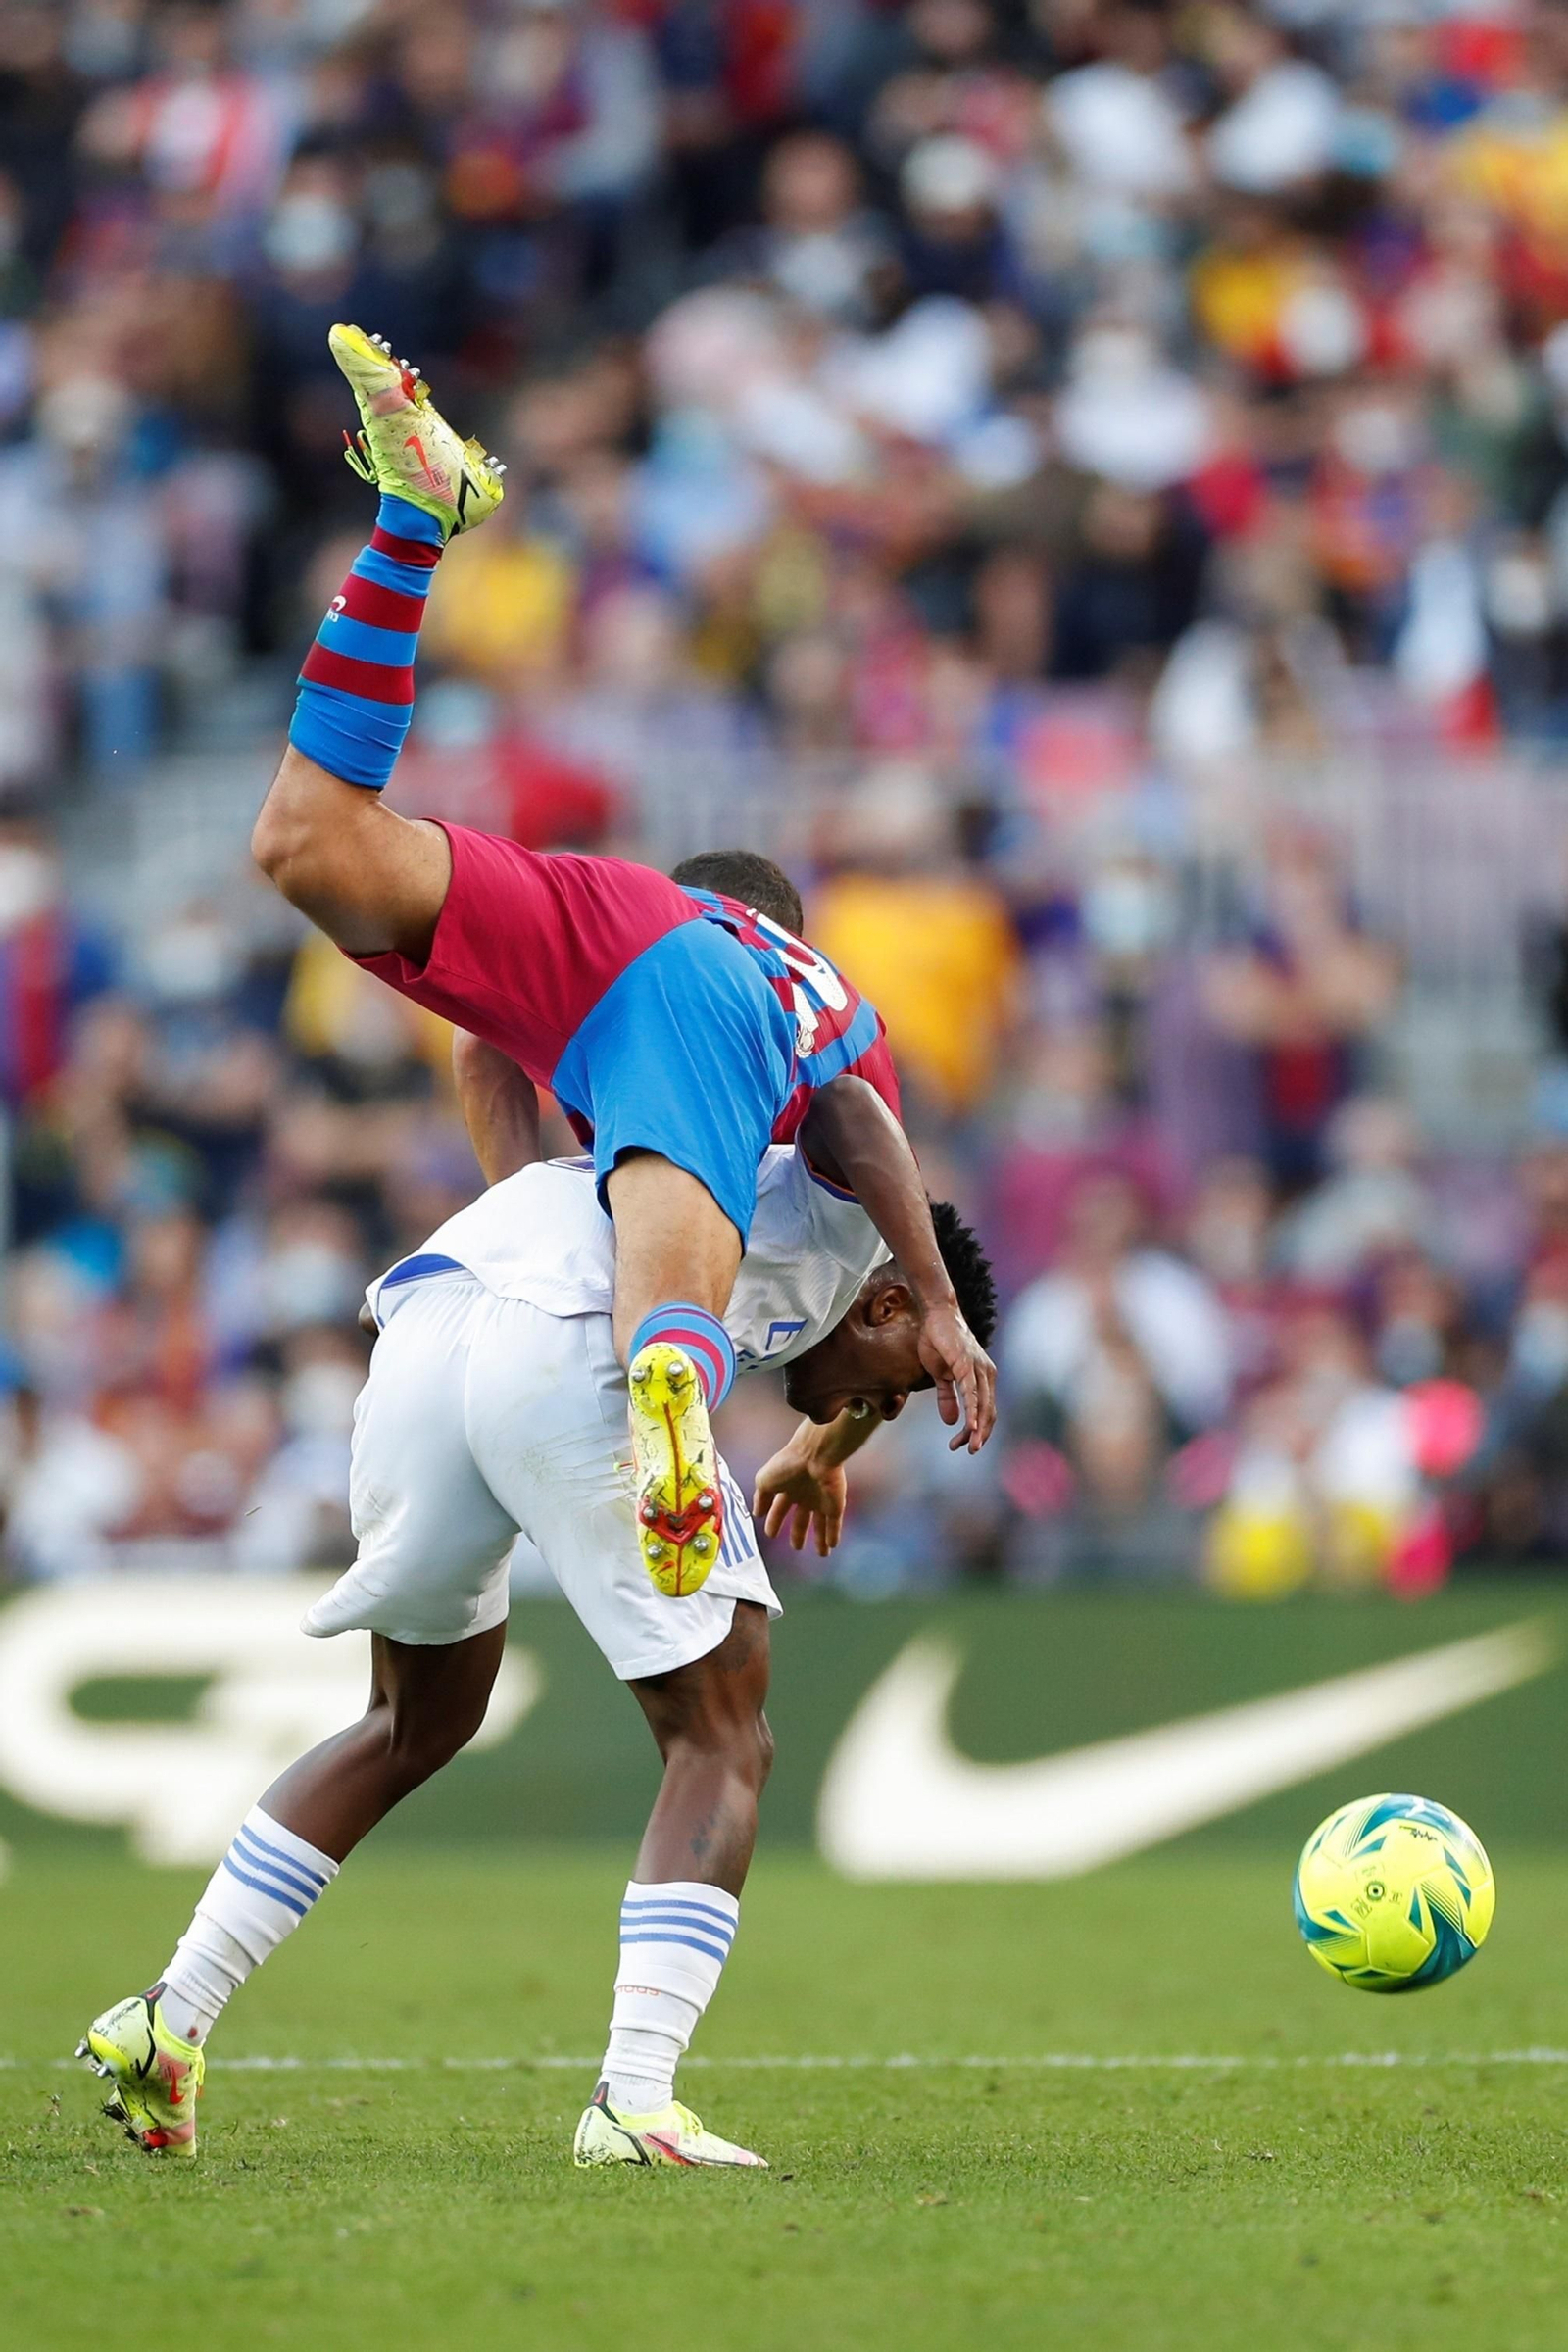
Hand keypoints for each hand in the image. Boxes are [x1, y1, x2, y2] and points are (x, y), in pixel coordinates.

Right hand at [752, 1443, 848, 1557]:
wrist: (814, 1456)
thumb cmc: (788, 1465)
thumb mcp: (764, 1480)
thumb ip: (759, 1498)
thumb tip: (757, 1513)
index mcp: (787, 1488)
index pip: (780, 1509)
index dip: (774, 1521)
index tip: (771, 1534)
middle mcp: (805, 1495)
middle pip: (801, 1519)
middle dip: (798, 1533)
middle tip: (796, 1547)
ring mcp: (821, 1501)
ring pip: (820, 1524)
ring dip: (820, 1539)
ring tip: (822, 1554)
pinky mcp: (835, 1505)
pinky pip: (834, 1524)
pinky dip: (833, 1535)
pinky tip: (831, 1546)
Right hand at [917, 1300, 996, 1453]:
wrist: (936, 1315)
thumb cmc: (939, 1341)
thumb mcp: (940, 1375)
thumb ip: (947, 1397)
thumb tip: (949, 1421)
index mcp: (982, 1378)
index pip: (985, 1412)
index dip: (976, 1431)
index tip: (961, 1445)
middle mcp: (986, 1374)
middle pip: (989, 1413)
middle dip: (979, 1436)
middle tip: (968, 1451)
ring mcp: (978, 1368)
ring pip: (983, 1406)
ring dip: (977, 1429)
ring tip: (970, 1446)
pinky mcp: (967, 1363)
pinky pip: (971, 1391)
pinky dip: (972, 1410)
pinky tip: (970, 1425)